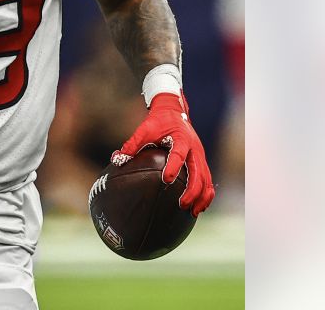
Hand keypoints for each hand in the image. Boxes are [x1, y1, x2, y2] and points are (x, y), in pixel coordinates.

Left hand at [115, 92, 215, 215]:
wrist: (174, 112)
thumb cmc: (159, 122)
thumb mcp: (145, 128)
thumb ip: (132, 143)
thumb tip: (117, 158)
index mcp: (181, 139)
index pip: (178, 155)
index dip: (173, 167)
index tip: (166, 180)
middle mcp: (195, 149)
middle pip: (198, 173)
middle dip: (192, 191)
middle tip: (181, 204)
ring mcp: (200, 156)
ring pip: (207, 179)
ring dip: (202, 196)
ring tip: (193, 212)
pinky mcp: (201, 161)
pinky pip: (208, 180)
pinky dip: (206, 194)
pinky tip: (199, 207)